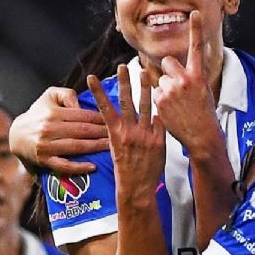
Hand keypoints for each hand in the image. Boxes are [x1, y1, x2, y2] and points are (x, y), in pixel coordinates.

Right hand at [9, 87, 108, 173]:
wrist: (15, 135)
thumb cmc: (38, 113)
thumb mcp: (49, 96)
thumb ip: (67, 94)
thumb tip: (81, 103)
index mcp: (54, 113)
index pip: (84, 115)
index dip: (102, 118)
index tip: (118, 120)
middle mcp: (49, 129)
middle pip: (83, 131)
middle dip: (104, 133)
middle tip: (123, 134)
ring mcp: (46, 146)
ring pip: (77, 147)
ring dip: (96, 148)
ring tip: (113, 148)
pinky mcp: (44, 161)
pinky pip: (64, 165)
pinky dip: (79, 167)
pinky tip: (93, 167)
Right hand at [87, 64, 165, 203]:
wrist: (137, 188)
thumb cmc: (125, 169)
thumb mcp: (116, 149)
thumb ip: (120, 131)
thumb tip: (123, 117)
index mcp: (115, 134)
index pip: (105, 108)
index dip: (98, 92)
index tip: (91, 77)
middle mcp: (129, 132)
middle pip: (126, 102)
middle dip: (124, 82)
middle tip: (123, 66)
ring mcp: (144, 135)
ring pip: (146, 107)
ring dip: (145, 89)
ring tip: (145, 73)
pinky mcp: (158, 141)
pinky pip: (160, 122)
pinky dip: (160, 114)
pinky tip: (163, 102)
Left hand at [155, 10, 221, 155]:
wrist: (202, 135)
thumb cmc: (204, 112)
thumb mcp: (203, 90)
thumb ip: (192, 76)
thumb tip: (182, 67)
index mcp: (198, 75)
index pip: (196, 48)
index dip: (195, 29)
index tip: (195, 13)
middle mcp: (184, 79)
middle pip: (168, 62)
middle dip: (169, 71)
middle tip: (178, 87)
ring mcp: (172, 89)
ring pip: (160, 79)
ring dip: (165, 88)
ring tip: (177, 104)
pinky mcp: (161, 100)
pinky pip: (156, 92)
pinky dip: (161, 101)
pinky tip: (171, 110)